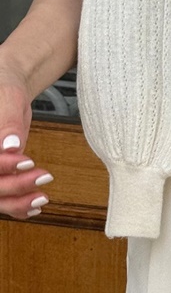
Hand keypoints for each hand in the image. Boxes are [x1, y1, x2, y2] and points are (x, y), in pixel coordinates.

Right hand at [0, 70, 52, 219]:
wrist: (8, 85)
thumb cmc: (5, 86)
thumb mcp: (8, 97)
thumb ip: (7, 122)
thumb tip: (11, 145)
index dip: (2, 165)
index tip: (26, 160)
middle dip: (13, 186)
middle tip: (44, 176)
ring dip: (16, 201)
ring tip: (42, 198)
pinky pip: (0, 196)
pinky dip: (16, 205)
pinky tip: (33, 207)